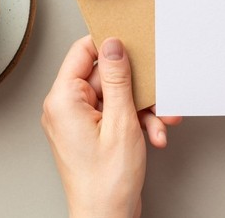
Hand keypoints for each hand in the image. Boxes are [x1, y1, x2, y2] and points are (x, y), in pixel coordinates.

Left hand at [41, 36, 181, 217]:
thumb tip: (113, 45)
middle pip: (106, 77)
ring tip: (161, 123)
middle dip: (138, 88)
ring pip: (116, 97)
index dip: (109, 45)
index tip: (133, 42)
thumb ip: (118, 79)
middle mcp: (65, 107)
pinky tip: (153, 135)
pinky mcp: (91, 133)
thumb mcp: (121, 121)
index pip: (82, 51)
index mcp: (63, 99)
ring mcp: (78, 121)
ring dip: (143, 109)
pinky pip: (115, 115)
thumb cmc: (106, 182)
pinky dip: (136, 122)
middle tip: (159, 94)